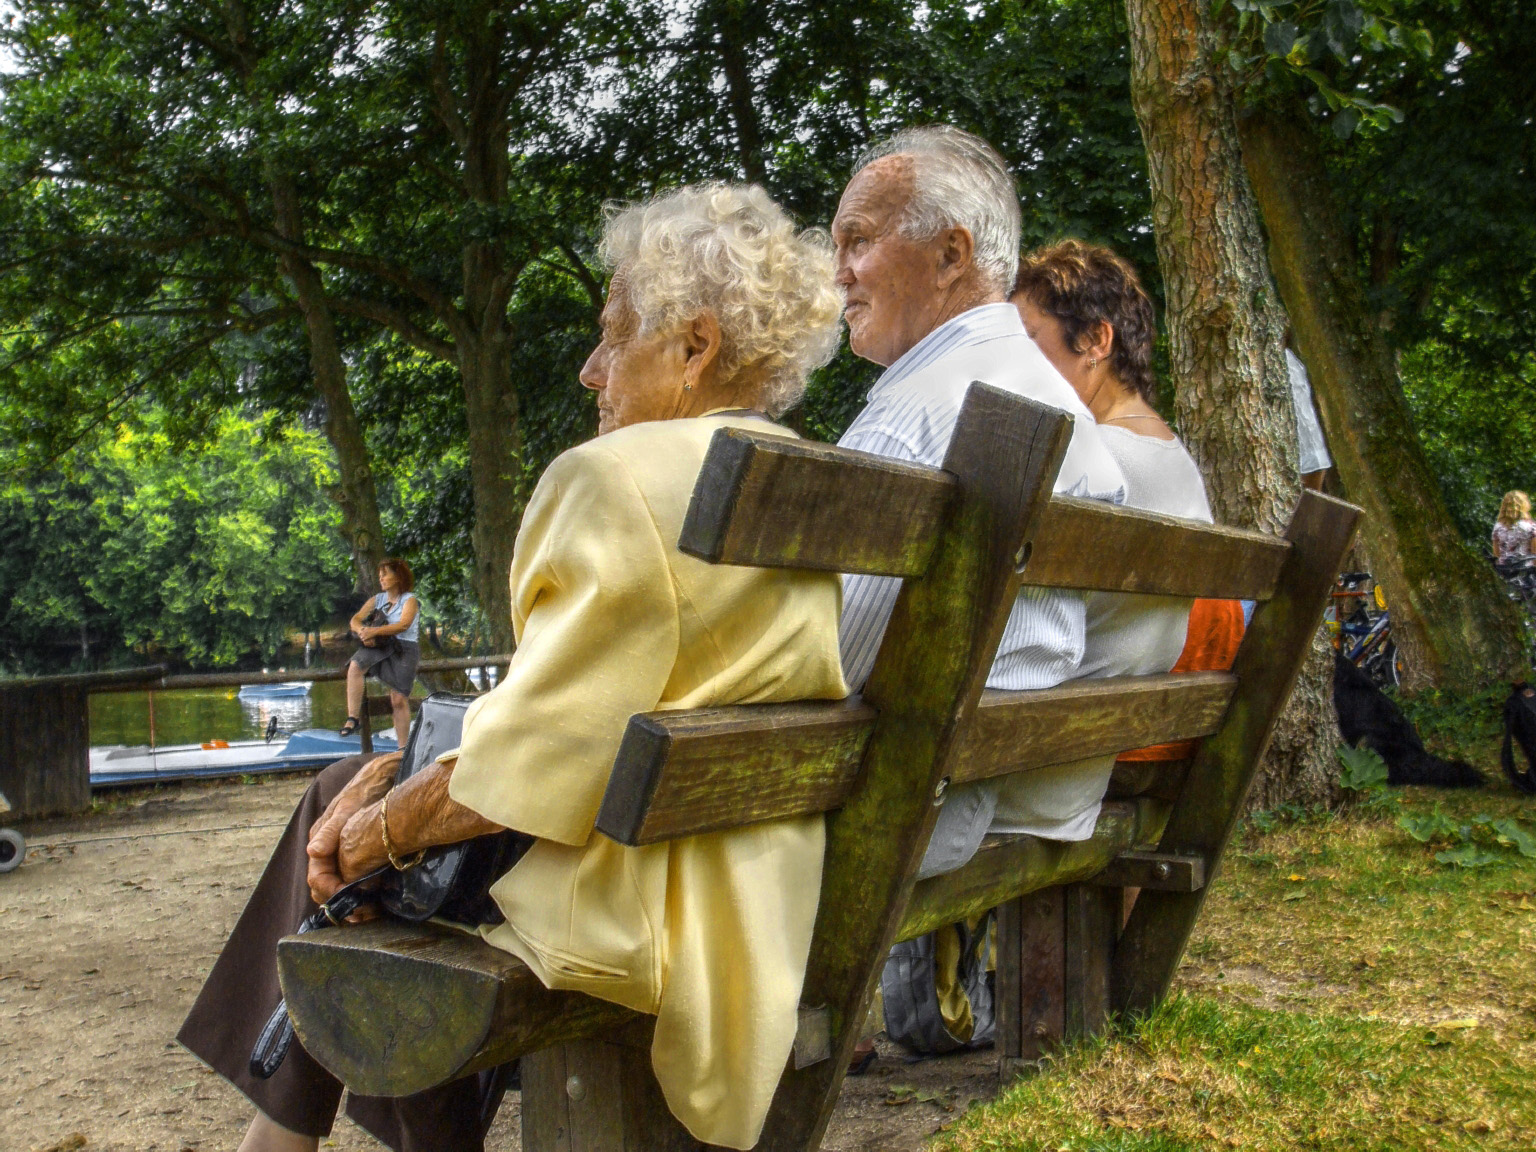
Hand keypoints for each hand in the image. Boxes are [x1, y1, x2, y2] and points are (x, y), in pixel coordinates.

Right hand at [307, 753, 398, 904]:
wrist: (383, 776)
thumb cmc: (365, 789)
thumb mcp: (349, 808)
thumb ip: (331, 830)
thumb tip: (312, 852)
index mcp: (319, 840)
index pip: (316, 877)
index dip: (330, 892)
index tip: (349, 901)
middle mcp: (326, 849)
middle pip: (325, 886)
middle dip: (339, 902)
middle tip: (361, 914)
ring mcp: (340, 851)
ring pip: (338, 884)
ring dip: (350, 899)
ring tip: (368, 911)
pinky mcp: (355, 852)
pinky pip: (351, 877)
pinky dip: (360, 890)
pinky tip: (375, 897)